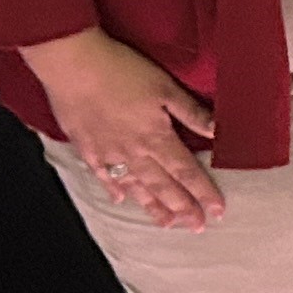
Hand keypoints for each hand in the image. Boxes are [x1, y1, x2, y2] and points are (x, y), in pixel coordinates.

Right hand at [23, 28, 224, 228]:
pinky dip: (114, 189)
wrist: (73, 65)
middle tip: (197, 227)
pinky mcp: (85, 147)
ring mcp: (107, 152)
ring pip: (135, 186)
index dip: (204, 192)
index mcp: (156, 137)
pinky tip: (121, 200)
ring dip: (152, 206)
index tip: (218, 211)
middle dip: (182, 208)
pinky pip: (103, 175)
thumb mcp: (165, 87)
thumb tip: (218, 132)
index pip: (187, 172)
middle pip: (163, 186)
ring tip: (167, 224)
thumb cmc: (121, 71)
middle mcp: (133, 151)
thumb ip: (192, 113)